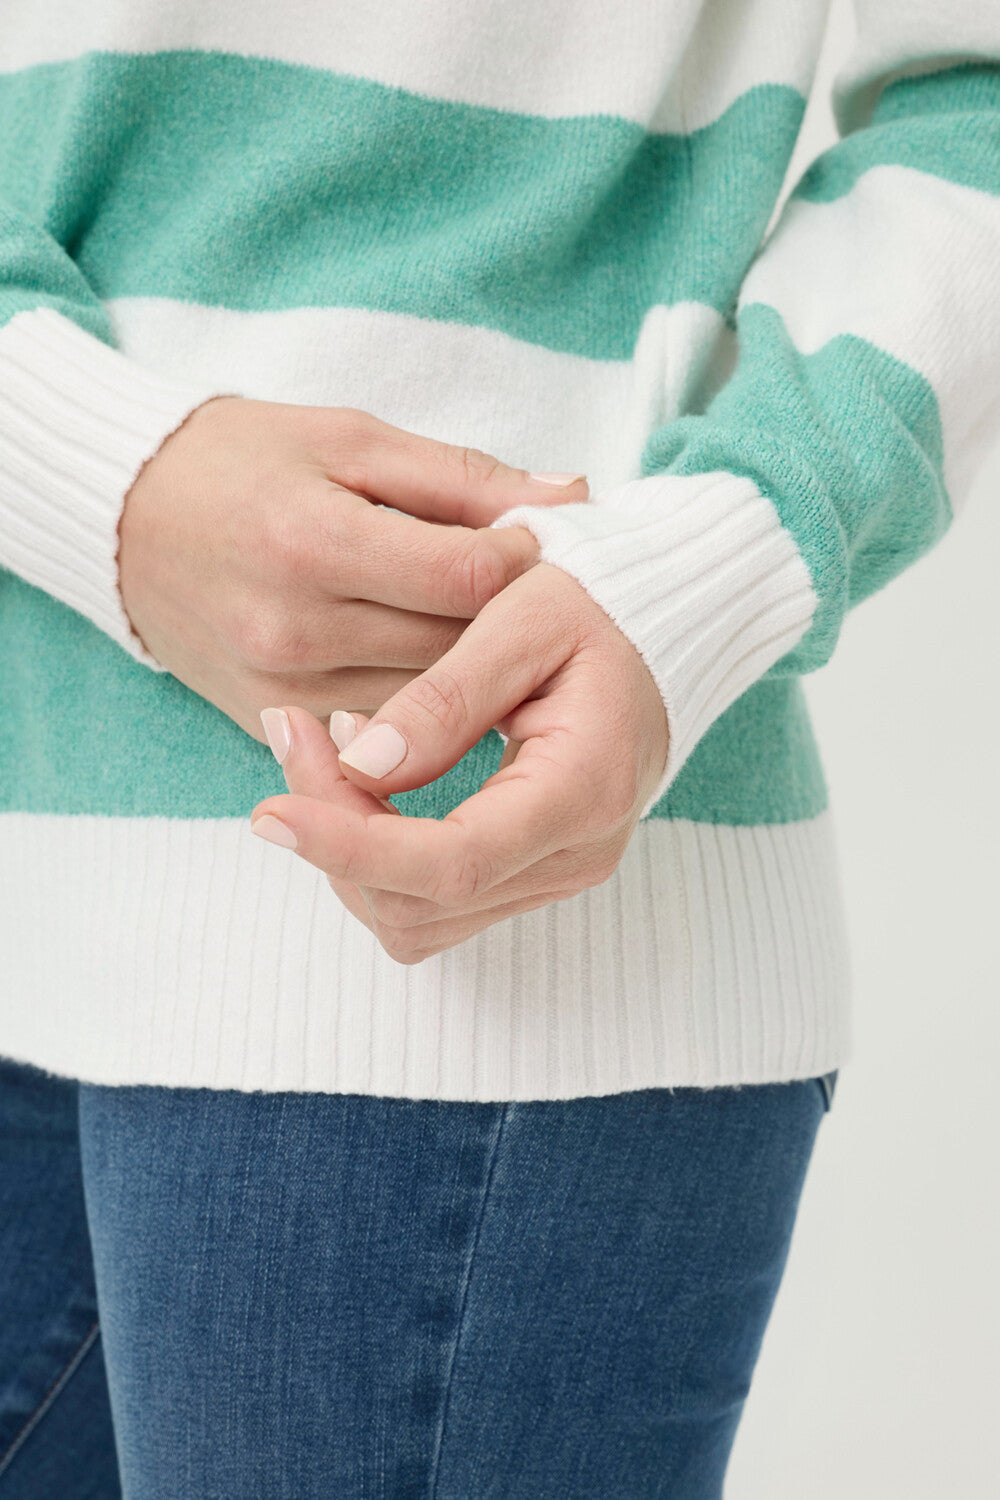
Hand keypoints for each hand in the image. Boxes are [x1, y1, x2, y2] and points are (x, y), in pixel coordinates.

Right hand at [118, 397, 587, 736]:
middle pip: (456, 644)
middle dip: (511, 615)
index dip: (528, 556)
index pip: (469, 574)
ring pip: (428, 698)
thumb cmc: (239, 462)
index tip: (545, 538)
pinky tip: (433, 666)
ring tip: (492, 626)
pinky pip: (379, 729)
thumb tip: (572, 498)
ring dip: (473, 666)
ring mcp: (280, 687)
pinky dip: (419, 701)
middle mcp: (295, 628)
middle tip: (540, 589)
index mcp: (314, 540)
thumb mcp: (349, 439)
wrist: (124, 521)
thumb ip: (462, 477)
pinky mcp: (269, 721)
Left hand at [249, 564, 668, 962]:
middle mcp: (576, 855)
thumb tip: (362, 765)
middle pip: (418, 903)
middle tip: (293, 732)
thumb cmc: (597, 610)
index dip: (350, 849)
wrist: (656, 636)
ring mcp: (557, 875)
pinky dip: (377, 861)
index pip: (453, 863)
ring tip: (323, 749)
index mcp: (584, 789)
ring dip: (347, 852)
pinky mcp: (532, 875)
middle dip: (334, 834)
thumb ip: (446, 696)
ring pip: (415, 920)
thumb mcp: (524, 617)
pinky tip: (365, 786)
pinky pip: (431, 906)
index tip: (270, 814)